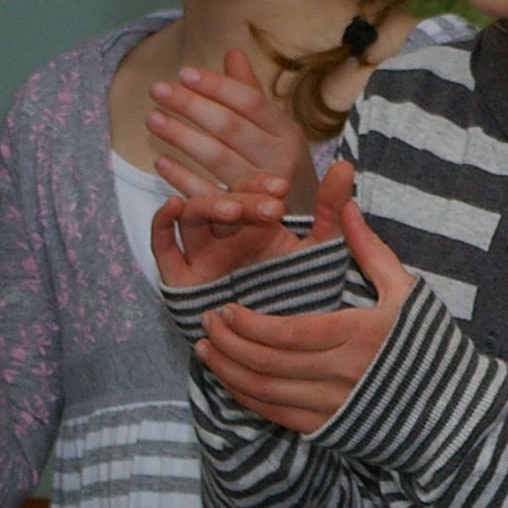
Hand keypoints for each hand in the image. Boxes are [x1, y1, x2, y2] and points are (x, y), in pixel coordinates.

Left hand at [146, 48, 318, 211]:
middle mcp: (280, 158)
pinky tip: (160, 161)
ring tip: (152, 118)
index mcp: (288, 132)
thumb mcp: (277, 130)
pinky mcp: (245, 215)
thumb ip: (251, 93)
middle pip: (232, 127)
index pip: (251, 102)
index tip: (185, 72)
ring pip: (218, 158)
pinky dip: (182, 178)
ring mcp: (264, 189)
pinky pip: (209, 193)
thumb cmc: (283, 166)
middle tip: (157, 89)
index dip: (217, 86)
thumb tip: (232, 52)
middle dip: (192, 106)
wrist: (305, 221)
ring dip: (182, 137)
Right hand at [153, 160, 353, 288]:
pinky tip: (172, 205)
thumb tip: (346, 165)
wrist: (280, 343)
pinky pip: (162, 245)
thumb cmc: (297, 292)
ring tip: (234, 211)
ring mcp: (201, 251)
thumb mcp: (319, 248)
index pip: (251, 188)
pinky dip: (161, 223)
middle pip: (225, 198)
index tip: (281, 188)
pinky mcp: (181, 276)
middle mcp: (227, 232)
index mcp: (257, 221)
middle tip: (271, 208)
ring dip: (210, 205)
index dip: (261, 183)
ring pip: (194, 215)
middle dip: (245, 198)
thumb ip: (331, 209)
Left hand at [191, 180, 414, 432]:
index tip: (224, 307)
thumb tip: (347, 206)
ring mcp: (334, 406)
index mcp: (360, 336)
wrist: (451, 408)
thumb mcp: (406, 291)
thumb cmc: (431, 343)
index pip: (287, 333)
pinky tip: (231, 381)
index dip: (248, 324)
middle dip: (229, 343)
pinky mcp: (329, 428)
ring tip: (206, 349)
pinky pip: (276, 415)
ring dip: (229, 371)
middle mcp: (343, 374)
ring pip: (266, 391)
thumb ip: (370, 250)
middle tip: (207, 322)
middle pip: (268, 363)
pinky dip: (247, 398)